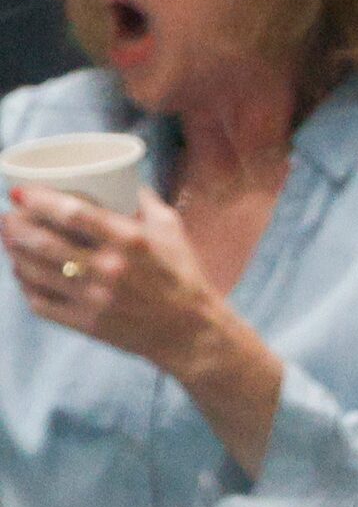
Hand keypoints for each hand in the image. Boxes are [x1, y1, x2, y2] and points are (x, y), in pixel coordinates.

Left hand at [5, 184, 229, 370]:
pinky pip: (39, 302)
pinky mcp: (86, 323)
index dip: (39, 200)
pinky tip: (22, 271)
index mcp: (132, 241)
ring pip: (34, 270)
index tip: (19, 192)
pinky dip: (24, 284)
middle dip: (16, 225)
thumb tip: (119, 176)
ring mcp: (94, 299)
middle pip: (44, 242)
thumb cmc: (182, 275)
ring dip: (14, 251)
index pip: (74, 214)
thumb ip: (143, 201)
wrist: (191, 331)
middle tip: (8, 215)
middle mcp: (110, 269)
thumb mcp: (171, 230)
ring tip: (9, 238)